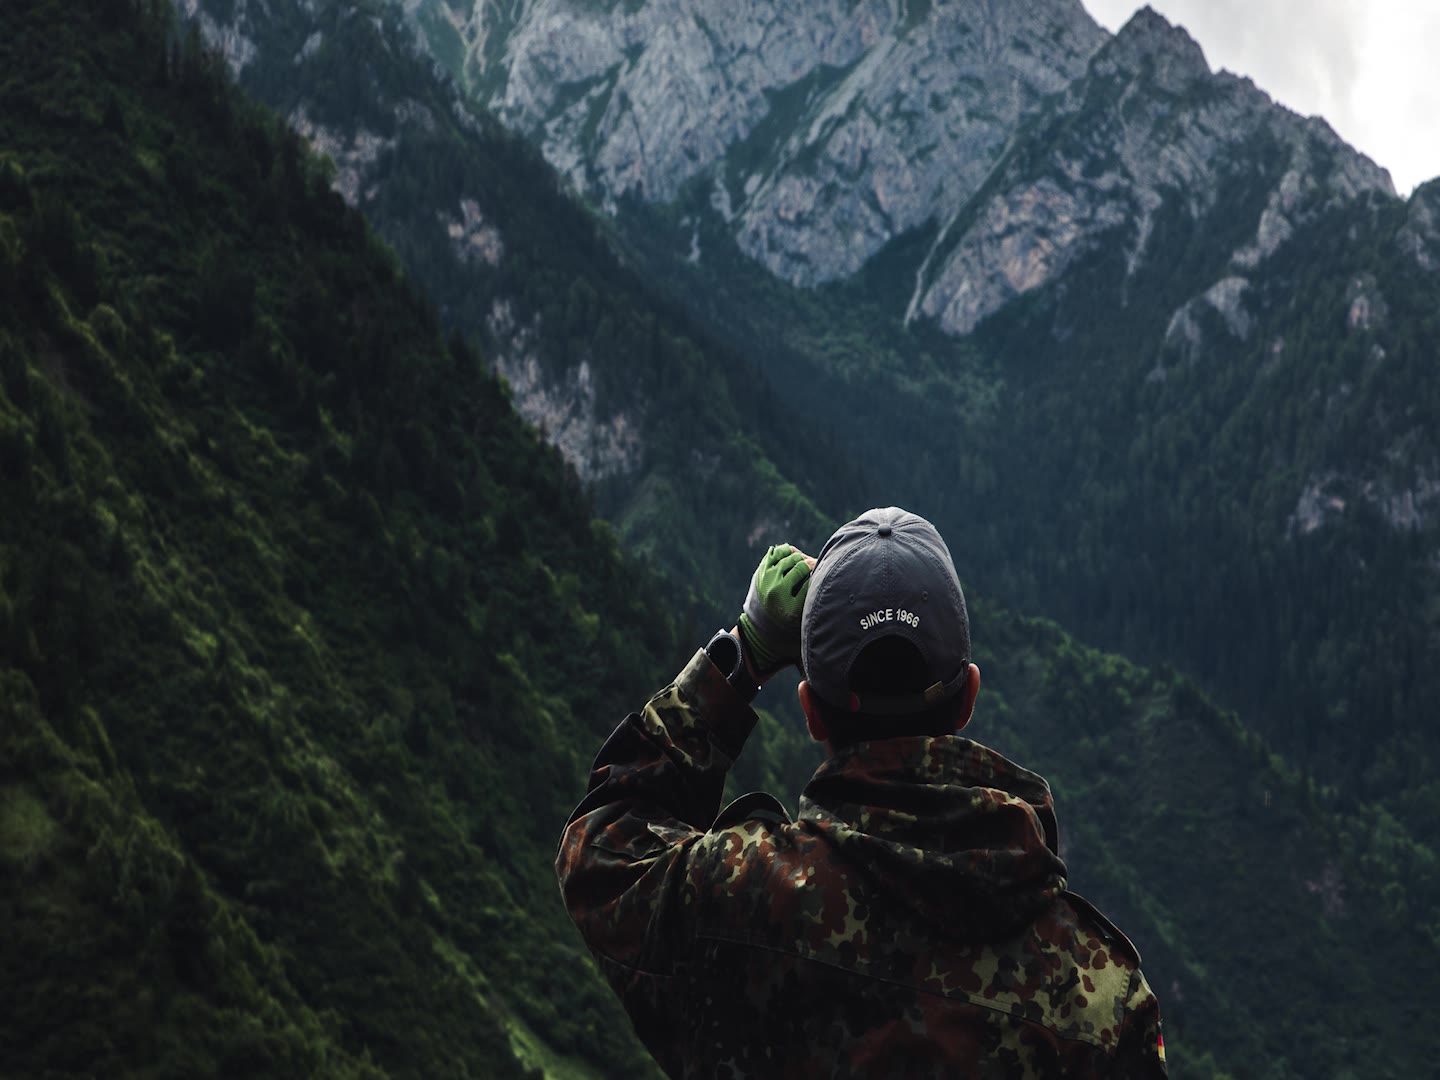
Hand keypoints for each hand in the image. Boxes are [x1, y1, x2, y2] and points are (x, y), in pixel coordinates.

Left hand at [738, 544, 814, 677]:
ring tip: (806, 569)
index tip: (827, 580)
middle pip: (803, 566)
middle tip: (816, 572)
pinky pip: (779, 551)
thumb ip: (826, 619)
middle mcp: (776, 593)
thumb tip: (856, 620)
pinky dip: (789, 552)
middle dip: (813, 567)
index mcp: (791, 609)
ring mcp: (766, 580)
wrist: (758, 634)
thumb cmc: (791, 634)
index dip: (823, 577)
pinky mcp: (760, 571)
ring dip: (801, 560)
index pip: (814, 581)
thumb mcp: (809, 632)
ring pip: (791, 556)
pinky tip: (795, 560)